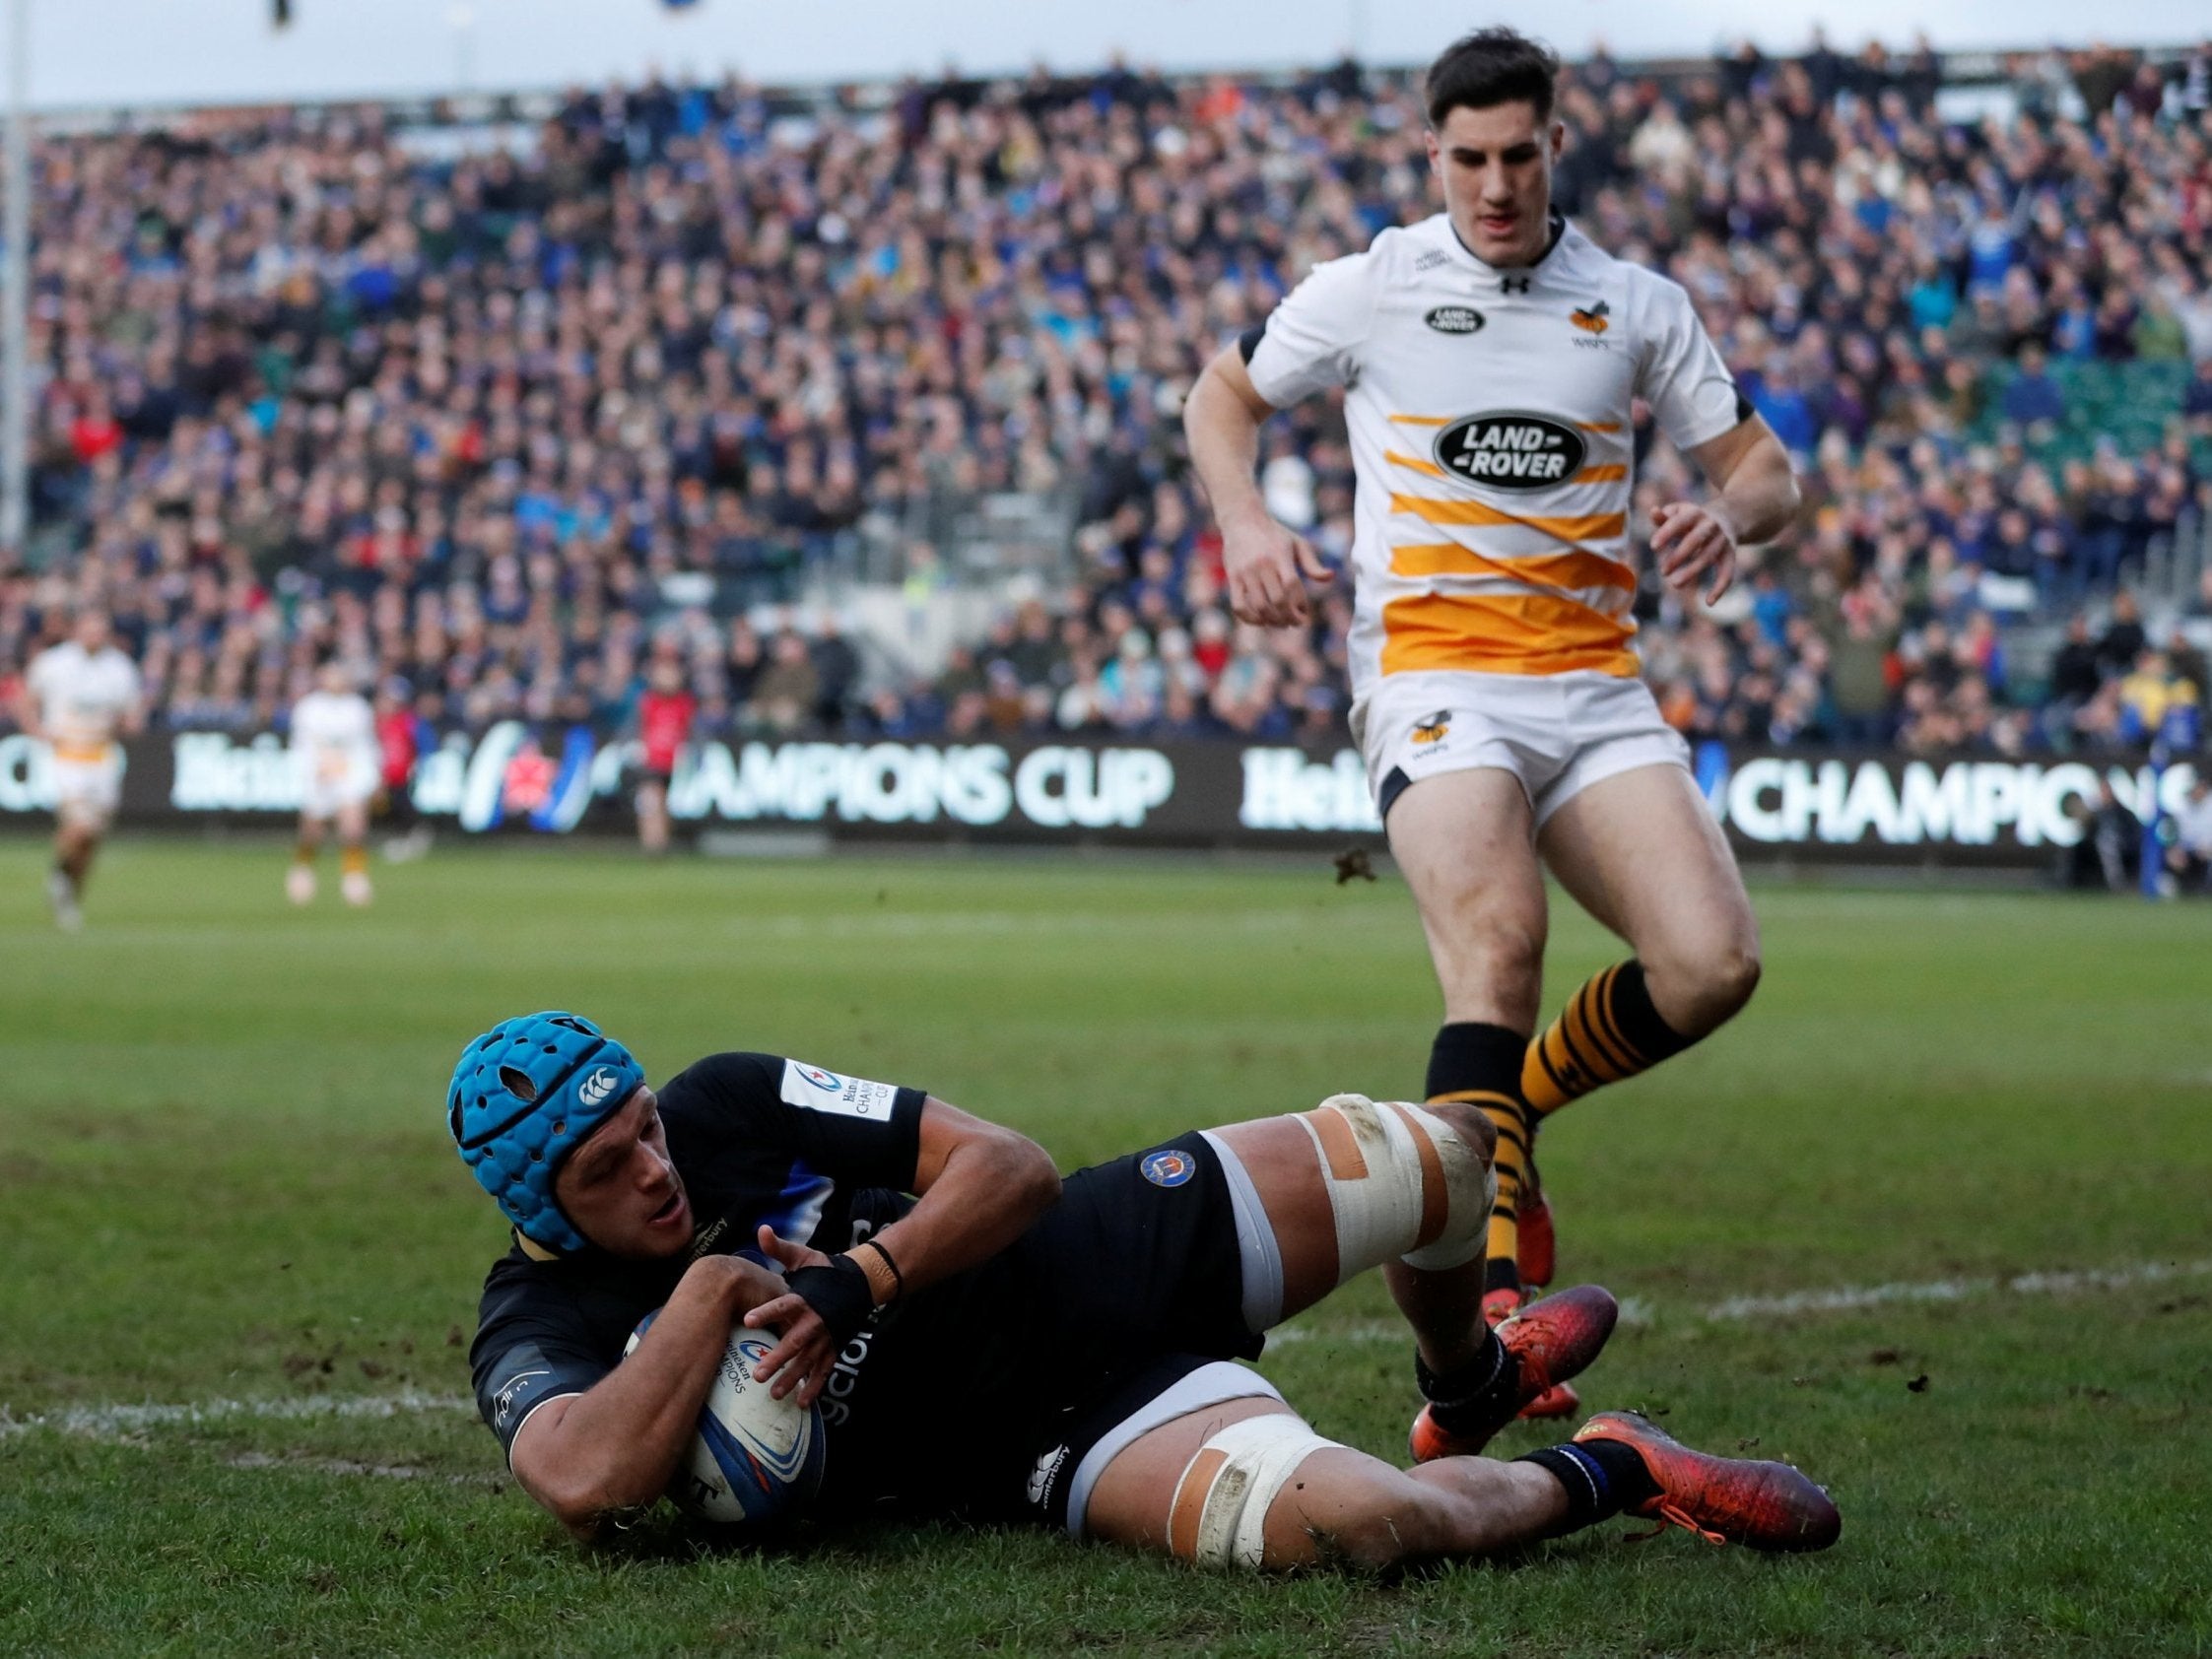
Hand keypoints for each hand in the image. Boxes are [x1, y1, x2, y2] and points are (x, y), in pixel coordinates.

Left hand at [740, 1225, 843, 1407]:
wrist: (861, 1283)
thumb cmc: (825, 1271)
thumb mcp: (804, 1256)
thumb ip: (780, 1248)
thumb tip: (761, 1229)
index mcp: (804, 1299)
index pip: (783, 1305)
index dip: (766, 1312)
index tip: (747, 1320)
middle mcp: (815, 1321)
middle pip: (794, 1342)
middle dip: (777, 1358)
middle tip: (757, 1373)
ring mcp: (826, 1338)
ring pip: (808, 1362)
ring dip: (792, 1378)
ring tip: (774, 1393)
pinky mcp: (834, 1348)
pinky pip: (824, 1371)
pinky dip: (815, 1387)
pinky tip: (802, 1403)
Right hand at [1222, 513, 1332, 627]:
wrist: (1242, 519)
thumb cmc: (1275, 534)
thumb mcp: (1298, 543)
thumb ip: (1312, 563)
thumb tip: (1331, 577)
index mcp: (1280, 556)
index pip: (1292, 586)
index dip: (1300, 605)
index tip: (1304, 614)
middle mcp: (1262, 564)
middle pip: (1278, 600)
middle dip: (1288, 617)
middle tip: (1294, 623)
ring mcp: (1245, 572)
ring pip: (1259, 606)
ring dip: (1272, 621)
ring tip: (1280, 623)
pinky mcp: (1233, 578)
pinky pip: (1238, 606)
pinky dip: (1250, 619)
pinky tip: (1261, 621)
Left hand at [1649, 501, 1738, 605]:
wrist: (1729, 516)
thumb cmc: (1692, 519)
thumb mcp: (1679, 514)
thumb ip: (1663, 517)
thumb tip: (1653, 511)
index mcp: (1695, 513)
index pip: (1679, 521)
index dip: (1666, 533)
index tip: (1653, 546)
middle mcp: (1711, 525)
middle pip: (1695, 540)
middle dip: (1679, 555)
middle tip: (1663, 571)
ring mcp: (1722, 540)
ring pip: (1708, 556)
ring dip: (1692, 571)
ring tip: (1675, 584)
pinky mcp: (1730, 554)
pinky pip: (1728, 572)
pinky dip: (1720, 587)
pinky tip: (1709, 602)